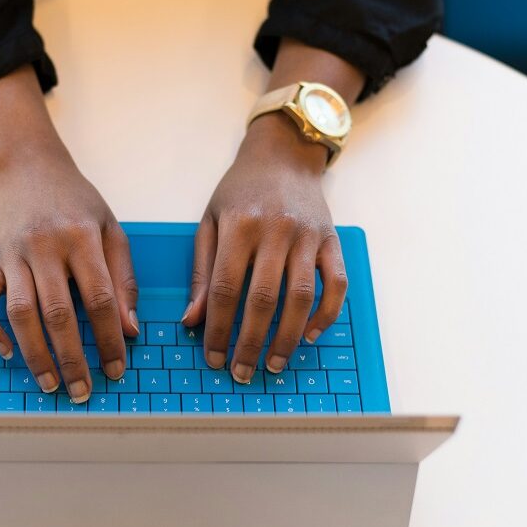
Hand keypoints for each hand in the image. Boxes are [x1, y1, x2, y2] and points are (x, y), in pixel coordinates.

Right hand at [0, 153, 137, 404]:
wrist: (27, 166)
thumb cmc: (74, 201)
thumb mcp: (111, 229)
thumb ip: (123, 278)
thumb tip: (129, 329)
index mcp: (82, 238)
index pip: (100, 298)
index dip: (109, 338)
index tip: (116, 368)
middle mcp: (45, 246)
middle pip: (58, 313)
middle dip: (72, 357)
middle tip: (82, 390)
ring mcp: (13, 254)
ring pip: (20, 312)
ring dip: (34, 353)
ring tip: (49, 383)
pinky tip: (7, 352)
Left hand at [181, 114, 347, 382]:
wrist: (284, 154)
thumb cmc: (241, 191)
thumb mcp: (210, 221)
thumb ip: (201, 271)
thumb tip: (191, 321)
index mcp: (238, 226)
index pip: (225, 288)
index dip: (218, 328)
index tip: (213, 357)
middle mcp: (275, 231)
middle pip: (263, 299)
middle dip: (250, 342)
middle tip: (242, 372)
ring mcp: (308, 236)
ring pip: (301, 297)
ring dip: (288, 337)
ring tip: (274, 363)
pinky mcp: (332, 240)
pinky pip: (335, 284)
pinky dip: (326, 314)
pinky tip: (310, 335)